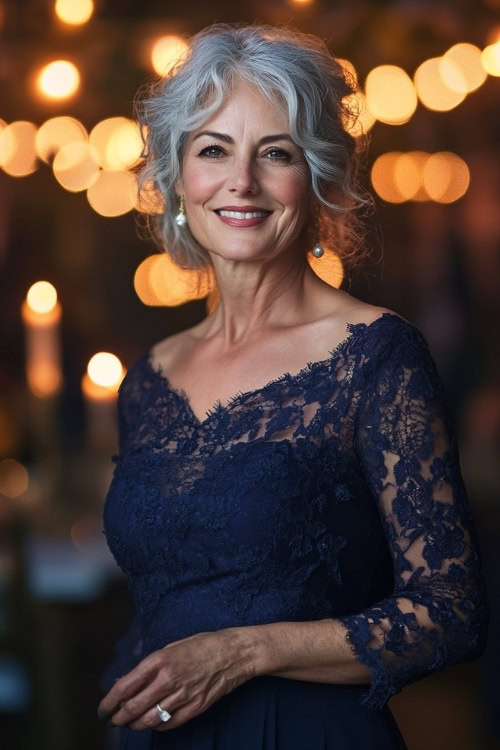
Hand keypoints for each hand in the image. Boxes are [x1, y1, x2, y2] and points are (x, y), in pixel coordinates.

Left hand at [98, 626, 256, 730]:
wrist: (233, 653)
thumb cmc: (201, 645)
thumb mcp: (171, 647)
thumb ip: (149, 667)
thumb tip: (125, 683)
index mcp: (160, 660)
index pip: (125, 686)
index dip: (109, 701)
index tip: (102, 709)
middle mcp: (168, 679)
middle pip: (133, 708)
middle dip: (118, 717)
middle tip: (113, 720)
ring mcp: (182, 695)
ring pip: (149, 719)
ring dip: (135, 724)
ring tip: (130, 723)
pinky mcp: (195, 708)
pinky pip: (169, 724)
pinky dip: (157, 726)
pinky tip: (153, 723)